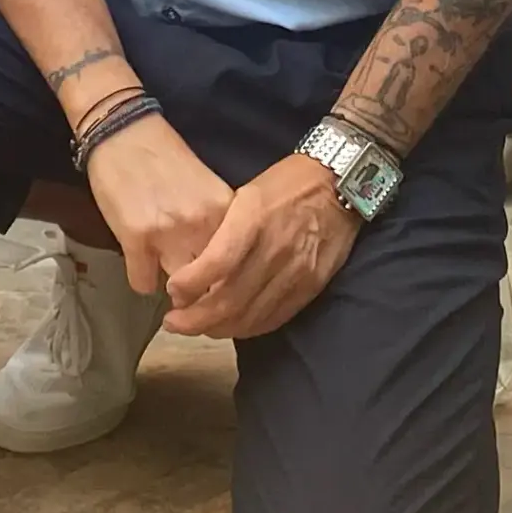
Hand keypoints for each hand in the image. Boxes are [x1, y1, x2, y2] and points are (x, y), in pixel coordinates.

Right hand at [83, 109, 232, 295]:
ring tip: (165, 273)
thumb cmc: (165, 158)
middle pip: (213, 285)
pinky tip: (139, 261)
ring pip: (181, 292)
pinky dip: (141, 278)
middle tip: (192, 288)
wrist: (123, 130)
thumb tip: (221, 266)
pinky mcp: (135, 240)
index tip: (220, 284)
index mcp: (225, 211)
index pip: (238, 267)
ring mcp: (169, 234)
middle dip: (204, 292)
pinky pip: (143, 284)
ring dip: (174, 289)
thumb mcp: (206, 190)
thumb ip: (217, 226)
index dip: (228, 280)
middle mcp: (203, 225)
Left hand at [161, 152, 360, 340]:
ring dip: (217, 328)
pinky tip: (230, 326)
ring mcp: (295, 272)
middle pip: (230, 300)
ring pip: (250, 317)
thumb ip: (224, 229)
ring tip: (196, 327)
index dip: (189, 284)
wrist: (339, 185)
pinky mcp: (310, 287)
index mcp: (254, 218)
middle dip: (194, 319)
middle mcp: (275, 249)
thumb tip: (193, 262)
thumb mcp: (247, 192)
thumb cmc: (286, 184)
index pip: (217, 263)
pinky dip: (247, 328)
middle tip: (174, 322)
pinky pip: (273, 318)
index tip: (172, 291)